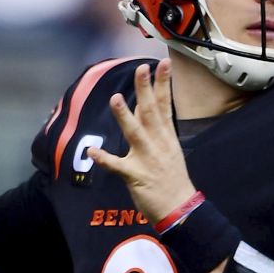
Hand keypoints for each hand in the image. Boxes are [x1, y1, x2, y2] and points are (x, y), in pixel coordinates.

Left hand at [89, 60, 196, 223]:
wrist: (180, 209)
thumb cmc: (173, 179)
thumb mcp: (170, 149)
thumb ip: (155, 129)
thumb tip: (142, 109)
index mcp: (166, 137)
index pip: (165, 105)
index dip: (163, 83)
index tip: (163, 63)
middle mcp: (158, 144)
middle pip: (151, 112)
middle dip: (146, 89)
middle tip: (141, 69)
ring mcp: (147, 159)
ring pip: (135, 133)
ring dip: (125, 116)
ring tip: (115, 99)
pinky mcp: (136, 176)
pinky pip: (118, 166)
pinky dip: (104, 159)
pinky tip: (92, 152)